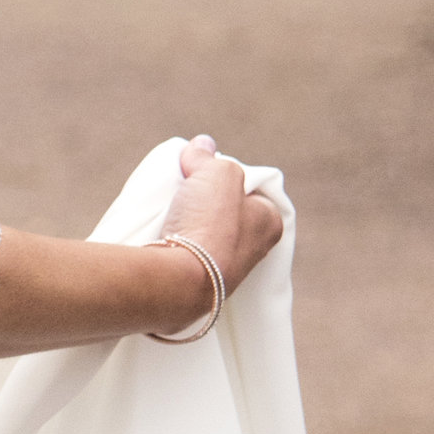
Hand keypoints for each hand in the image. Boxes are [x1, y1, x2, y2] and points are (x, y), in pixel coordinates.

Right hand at [156, 134, 283, 317]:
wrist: (181, 278)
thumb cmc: (210, 223)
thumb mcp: (216, 171)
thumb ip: (208, 156)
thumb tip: (201, 144)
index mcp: (270, 223)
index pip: (250, 192)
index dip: (226, 179)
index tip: (203, 176)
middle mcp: (255, 251)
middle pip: (227, 214)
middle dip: (207, 204)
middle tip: (185, 192)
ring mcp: (227, 274)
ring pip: (207, 238)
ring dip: (190, 226)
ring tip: (170, 215)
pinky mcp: (199, 289)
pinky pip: (189, 259)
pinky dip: (178, 248)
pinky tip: (163, 238)